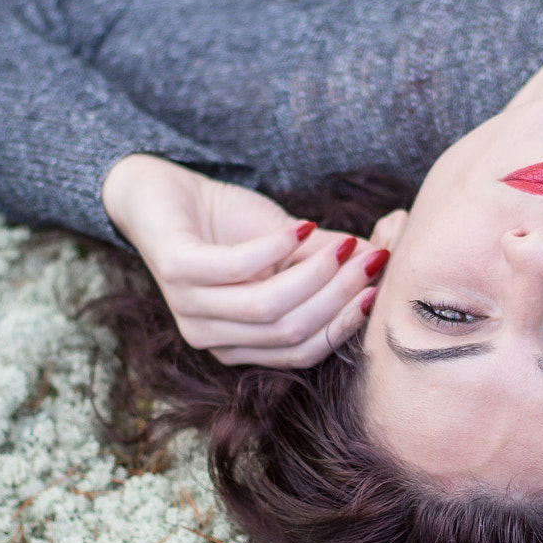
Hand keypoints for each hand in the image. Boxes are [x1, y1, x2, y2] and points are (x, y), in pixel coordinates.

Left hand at [101, 154, 391, 367]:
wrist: (157, 191)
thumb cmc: (223, 222)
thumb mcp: (286, 244)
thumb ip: (328, 259)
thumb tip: (384, 259)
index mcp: (239, 344)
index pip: (302, 351)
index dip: (345, 323)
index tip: (380, 287)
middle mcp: (211, 337)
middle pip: (291, 333)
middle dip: (340, 296)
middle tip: (371, 260)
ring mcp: (189, 308)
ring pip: (269, 310)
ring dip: (316, 276)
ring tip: (344, 245)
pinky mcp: (176, 271)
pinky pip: (237, 270)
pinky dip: (276, 249)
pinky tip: (302, 226)